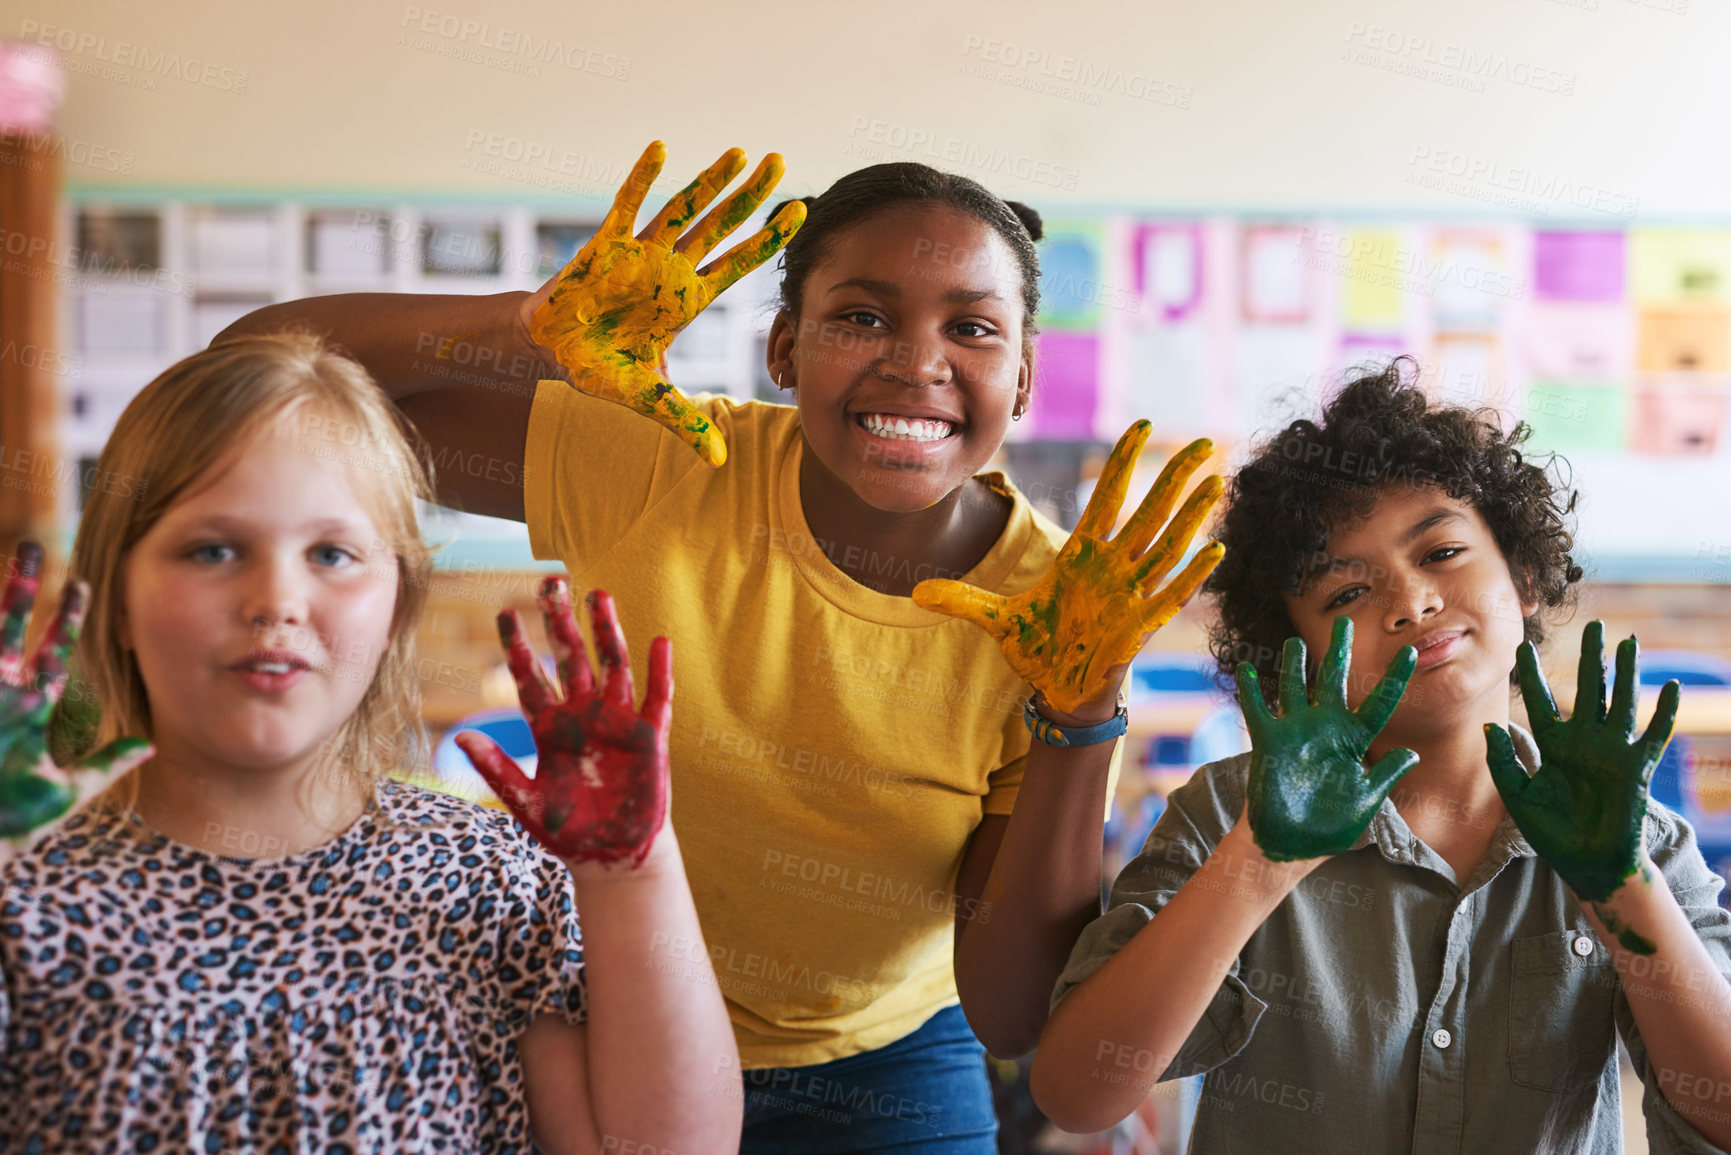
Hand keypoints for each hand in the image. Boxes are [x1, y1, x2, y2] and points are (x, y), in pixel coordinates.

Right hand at [0, 542, 151, 841]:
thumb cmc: (12, 825)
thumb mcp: (68, 791)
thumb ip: (108, 764)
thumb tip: (151, 744)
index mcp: (30, 708)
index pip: (53, 651)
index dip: (68, 618)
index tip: (84, 584)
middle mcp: (2, 695)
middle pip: (12, 627)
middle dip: (21, 588)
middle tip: (32, 546)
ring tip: (12, 554)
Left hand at [457, 577, 669, 868]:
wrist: (611, 856)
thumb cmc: (567, 831)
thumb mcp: (524, 803)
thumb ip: (497, 768)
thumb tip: (461, 737)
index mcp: (550, 728)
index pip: (531, 677)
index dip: (518, 646)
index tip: (505, 613)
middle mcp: (583, 716)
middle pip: (570, 658)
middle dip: (560, 621)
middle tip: (550, 583)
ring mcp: (618, 722)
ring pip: (611, 666)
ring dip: (606, 631)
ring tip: (597, 595)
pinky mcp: (650, 737)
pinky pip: (657, 697)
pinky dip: (659, 671)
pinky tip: (659, 642)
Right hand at [525, 141, 805, 466]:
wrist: (547, 349)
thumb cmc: (596, 366)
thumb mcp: (645, 397)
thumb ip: (683, 421)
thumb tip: (720, 462)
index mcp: (685, 300)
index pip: (738, 265)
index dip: (769, 240)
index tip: (801, 211)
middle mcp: (670, 270)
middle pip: (720, 227)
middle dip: (751, 198)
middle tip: (782, 162)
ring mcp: (639, 253)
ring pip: (683, 209)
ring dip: (709, 181)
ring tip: (741, 152)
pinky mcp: (604, 244)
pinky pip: (626, 205)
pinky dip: (643, 178)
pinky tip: (661, 149)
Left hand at [912, 422, 1224, 715]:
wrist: (1058, 692)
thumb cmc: (1037, 648)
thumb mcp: (996, 620)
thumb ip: (962, 600)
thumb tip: (915, 592)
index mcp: (1081, 556)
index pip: (1106, 499)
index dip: (1122, 463)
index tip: (1140, 424)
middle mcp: (1112, 567)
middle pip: (1148, 513)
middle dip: (1172, 477)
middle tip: (1198, 441)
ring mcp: (1131, 594)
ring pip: (1167, 545)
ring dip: (1191, 516)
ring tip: (1216, 481)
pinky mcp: (1141, 625)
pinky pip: (1172, 594)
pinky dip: (1193, 573)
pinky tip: (1216, 548)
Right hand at [1237, 617, 1417, 861]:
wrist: (1291, 844)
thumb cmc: (1331, 826)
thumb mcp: (1367, 802)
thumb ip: (1386, 775)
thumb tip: (1413, 753)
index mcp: (1355, 740)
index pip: (1379, 703)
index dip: (1394, 679)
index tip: (1410, 652)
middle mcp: (1326, 729)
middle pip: (1334, 681)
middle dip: (1339, 652)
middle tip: (1344, 623)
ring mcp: (1296, 732)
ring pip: (1295, 688)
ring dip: (1294, 665)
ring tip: (1295, 641)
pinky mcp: (1269, 742)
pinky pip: (1258, 711)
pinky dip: (1250, 691)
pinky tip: (1247, 669)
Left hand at [1487, 621, 1676, 904]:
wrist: (1585, 864)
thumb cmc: (1550, 833)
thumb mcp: (1518, 797)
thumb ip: (1503, 762)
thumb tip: (1489, 724)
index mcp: (1552, 746)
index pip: (1541, 702)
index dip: (1534, 675)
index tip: (1525, 646)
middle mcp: (1583, 742)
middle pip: (1587, 689)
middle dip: (1591, 658)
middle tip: (1593, 624)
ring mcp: (1612, 752)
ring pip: (1621, 702)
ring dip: (1627, 672)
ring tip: (1629, 641)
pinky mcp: (1636, 768)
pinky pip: (1653, 736)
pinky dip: (1663, 713)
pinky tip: (1670, 688)